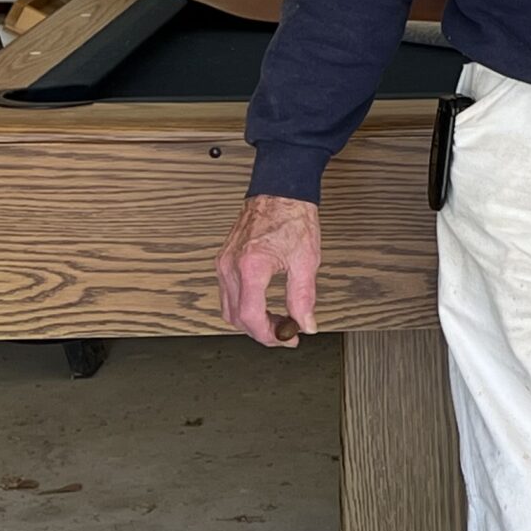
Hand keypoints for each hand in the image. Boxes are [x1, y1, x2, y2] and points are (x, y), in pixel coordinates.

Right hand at [217, 195, 321, 347]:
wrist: (280, 191)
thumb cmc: (293, 216)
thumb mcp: (306, 259)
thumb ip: (304, 296)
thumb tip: (305, 323)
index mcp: (251, 265)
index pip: (251, 317)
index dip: (269, 335)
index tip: (287, 339)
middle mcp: (231, 266)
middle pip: (236, 318)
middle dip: (261, 331)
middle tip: (284, 332)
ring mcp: (224, 263)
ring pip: (228, 309)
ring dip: (250, 321)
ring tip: (277, 320)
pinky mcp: (223, 260)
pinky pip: (227, 294)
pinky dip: (243, 306)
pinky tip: (263, 304)